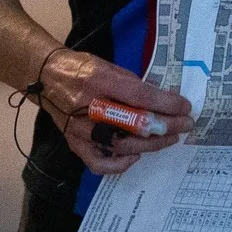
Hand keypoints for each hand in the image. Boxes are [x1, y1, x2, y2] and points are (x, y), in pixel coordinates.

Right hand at [37, 48, 191, 176]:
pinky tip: (136, 156)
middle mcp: (87, 106)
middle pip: (133, 124)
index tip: (185, 107)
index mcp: (98, 80)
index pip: (138, 96)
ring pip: (122, 145)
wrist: (46, 76)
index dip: (165, 104)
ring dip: (151, 145)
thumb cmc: (83, 68)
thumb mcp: (110, 67)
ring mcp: (79, 129)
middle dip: (165, 126)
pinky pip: (99, 163)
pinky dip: (120, 165)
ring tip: (170, 138)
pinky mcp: (74, 143)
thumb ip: (134, 85)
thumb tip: (165, 100)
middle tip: (185, 125)